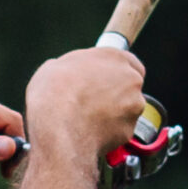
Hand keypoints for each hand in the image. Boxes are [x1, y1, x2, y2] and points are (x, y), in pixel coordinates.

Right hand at [24, 47, 147, 162]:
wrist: (58, 129)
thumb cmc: (54, 95)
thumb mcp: (54, 67)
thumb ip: (74, 67)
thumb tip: (69, 73)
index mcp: (114, 57)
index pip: (129, 62)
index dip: (116, 73)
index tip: (107, 80)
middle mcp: (130, 79)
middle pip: (130, 86)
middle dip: (117, 93)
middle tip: (94, 101)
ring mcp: (133, 105)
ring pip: (128, 109)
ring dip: (114, 113)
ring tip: (88, 118)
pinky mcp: (130, 129)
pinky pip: (121, 129)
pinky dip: (110, 131)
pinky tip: (90, 131)